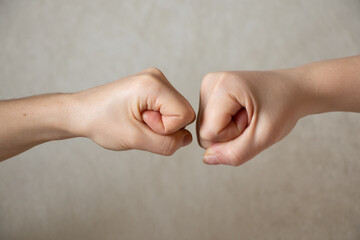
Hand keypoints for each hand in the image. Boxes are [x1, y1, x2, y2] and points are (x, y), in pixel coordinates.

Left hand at [73, 68, 194, 154]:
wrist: (81, 113)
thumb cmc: (101, 122)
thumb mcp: (135, 139)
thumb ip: (167, 143)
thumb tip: (186, 140)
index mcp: (154, 84)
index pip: (185, 115)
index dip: (167, 129)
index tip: (142, 124)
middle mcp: (157, 77)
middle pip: (184, 112)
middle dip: (164, 126)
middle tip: (138, 124)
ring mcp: (155, 80)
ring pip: (177, 112)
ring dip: (160, 124)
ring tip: (136, 120)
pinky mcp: (152, 87)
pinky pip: (168, 109)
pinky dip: (156, 119)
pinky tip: (138, 117)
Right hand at [197, 70, 306, 165]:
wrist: (293, 89)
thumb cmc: (284, 108)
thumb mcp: (265, 136)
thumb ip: (235, 153)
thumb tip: (206, 159)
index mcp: (222, 86)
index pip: (208, 133)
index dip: (232, 136)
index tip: (252, 120)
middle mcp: (210, 83)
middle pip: (203, 132)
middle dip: (229, 134)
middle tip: (251, 118)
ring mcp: (208, 86)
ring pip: (204, 129)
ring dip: (228, 130)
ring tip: (248, 114)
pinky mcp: (210, 91)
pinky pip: (208, 123)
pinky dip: (225, 124)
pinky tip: (241, 112)